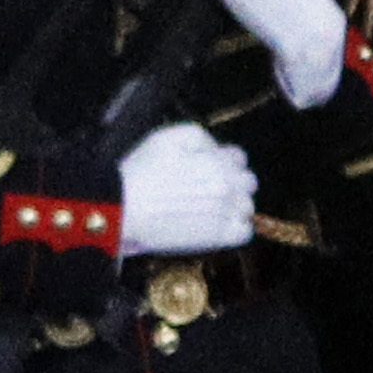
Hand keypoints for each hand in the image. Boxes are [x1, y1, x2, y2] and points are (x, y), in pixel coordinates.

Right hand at [113, 120, 258, 258]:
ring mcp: (224, 211)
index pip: (239, 158)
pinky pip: (244, 232)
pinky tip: (220, 226)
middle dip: (233, 183)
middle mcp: (226, 185)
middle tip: (210, 191)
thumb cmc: (140, 173)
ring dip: (235, 206)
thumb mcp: (167, 137)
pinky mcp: (217, 236)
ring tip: (210, 210)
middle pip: (247, 182)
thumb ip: (199, 136)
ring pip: (247, 206)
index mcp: (216, 160)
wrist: (124, 208)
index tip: (211, 171)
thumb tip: (215, 147)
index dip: (224, 163)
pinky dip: (237, 229)